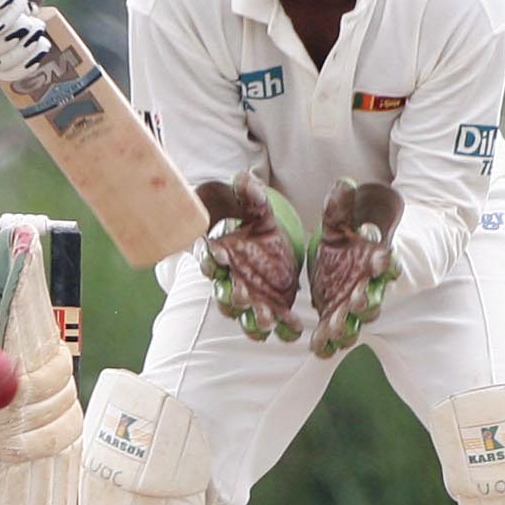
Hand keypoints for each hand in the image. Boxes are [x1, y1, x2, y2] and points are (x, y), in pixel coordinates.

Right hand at [194, 170, 304, 341]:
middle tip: (242, 296)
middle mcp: (233, 282)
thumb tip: (242, 177)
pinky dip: (283, 327)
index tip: (215, 256)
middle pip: (225, 293)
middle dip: (233, 297)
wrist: (278, 253)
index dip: (210, 260)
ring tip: (265, 321)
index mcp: (224, 256)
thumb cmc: (261, 232)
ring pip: (245, 315)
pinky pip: (275, 323)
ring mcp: (252, 300)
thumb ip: (251, 199)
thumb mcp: (260, 213)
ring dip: (253, 320)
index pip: (210, 259)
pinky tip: (294, 326)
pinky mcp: (273, 310)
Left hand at [308, 178, 402, 357]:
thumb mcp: (340, 222)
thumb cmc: (350, 239)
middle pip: (373, 296)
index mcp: (374, 260)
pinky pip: (335, 333)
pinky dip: (328, 342)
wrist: (352, 262)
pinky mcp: (336, 317)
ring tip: (335, 330)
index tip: (382, 258)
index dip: (385, 261)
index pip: (385, 260)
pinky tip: (319, 349)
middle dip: (367, 299)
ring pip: (356, 320)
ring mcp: (354, 305)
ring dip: (347, 326)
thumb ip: (341, 208)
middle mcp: (368, 286)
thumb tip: (343, 183)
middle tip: (359, 302)